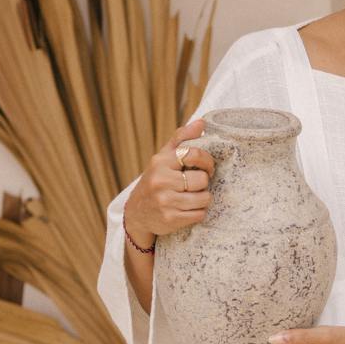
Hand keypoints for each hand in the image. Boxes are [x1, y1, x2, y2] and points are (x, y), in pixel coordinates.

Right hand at [122, 117, 216, 246]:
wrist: (137, 213)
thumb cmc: (156, 181)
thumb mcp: (163, 158)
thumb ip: (181, 139)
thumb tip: (201, 123)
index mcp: (160, 162)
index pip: (193, 154)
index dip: (207, 160)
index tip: (207, 166)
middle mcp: (160, 181)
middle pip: (202, 179)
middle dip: (204, 183)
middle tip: (197, 185)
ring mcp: (165, 201)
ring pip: (203, 198)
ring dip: (203, 199)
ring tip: (194, 197)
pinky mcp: (170, 219)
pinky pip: (199, 214)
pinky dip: (198, 213)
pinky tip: (189, 210)